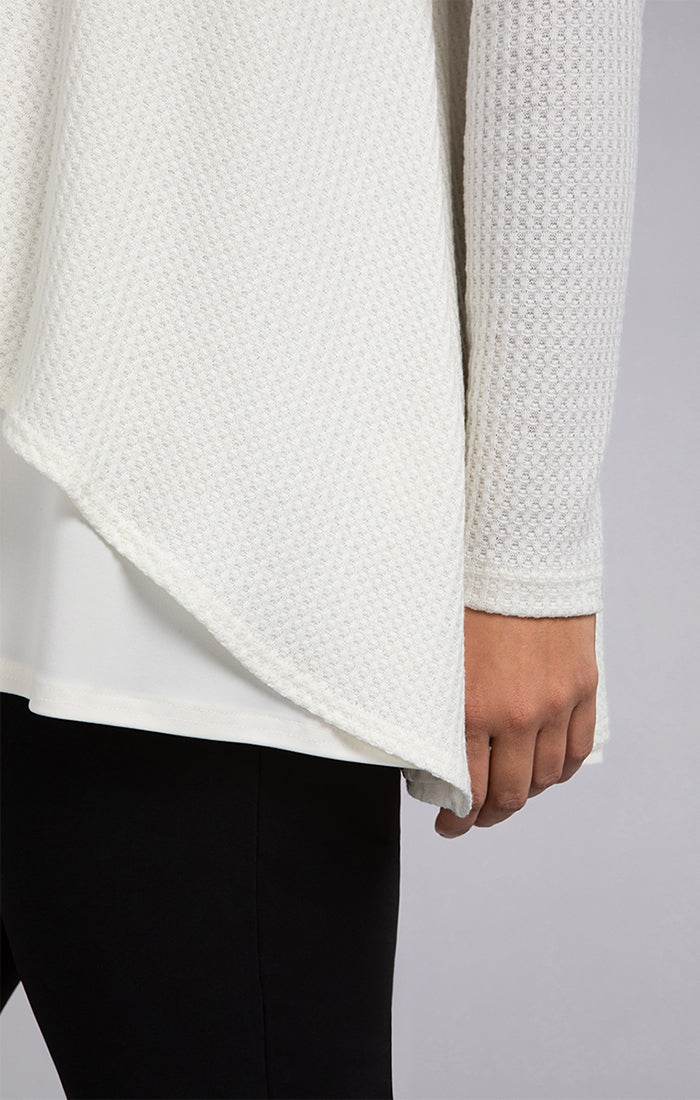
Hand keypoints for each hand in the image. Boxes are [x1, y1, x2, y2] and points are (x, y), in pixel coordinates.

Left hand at [435, 608, 598, 837]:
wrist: (515, 553)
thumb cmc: (464, 597)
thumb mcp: (432, 654)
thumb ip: (432, 706)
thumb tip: (423, 751)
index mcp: (470, 707)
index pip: (468, 790)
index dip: (457, 819)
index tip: (448, 825)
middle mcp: (516, 714)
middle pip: (510, 794)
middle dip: (488, 816)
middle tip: (473, 819)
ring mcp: (555, 703)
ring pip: (545, 777)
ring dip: (525, 795)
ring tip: (507, 797)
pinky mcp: (582, 687)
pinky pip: (577, 750)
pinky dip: (560, 771)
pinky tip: (545, 774)